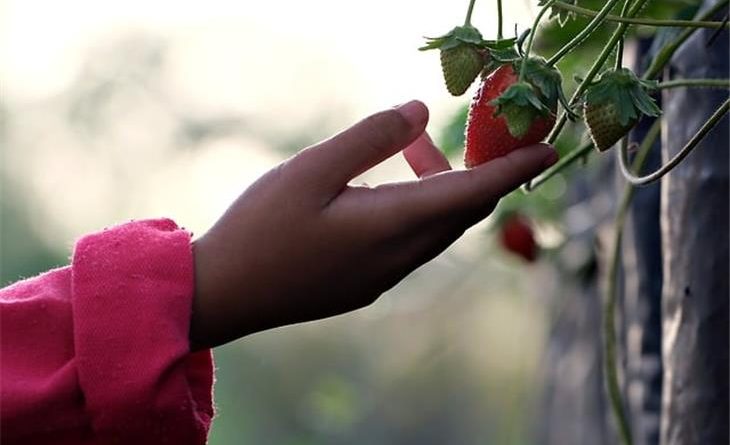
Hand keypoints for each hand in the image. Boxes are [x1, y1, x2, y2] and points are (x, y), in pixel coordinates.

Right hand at [190, 101, 556, 348]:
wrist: (225, 294)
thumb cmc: (261, 227)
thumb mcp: (311, 170)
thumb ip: (369, 138)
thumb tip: (420, 111)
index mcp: (391, 226)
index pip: (473, 194)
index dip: (513, 168)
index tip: (549, 148)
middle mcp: (398, 257)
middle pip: (461, 212)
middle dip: (477, 172)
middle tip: (470, 135)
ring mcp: (383, 277)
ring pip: (436, 228)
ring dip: (440, 189)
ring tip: (412, 151)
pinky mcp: (366, 285)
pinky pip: (413, 244)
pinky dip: (419, 210)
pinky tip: (385, 192)